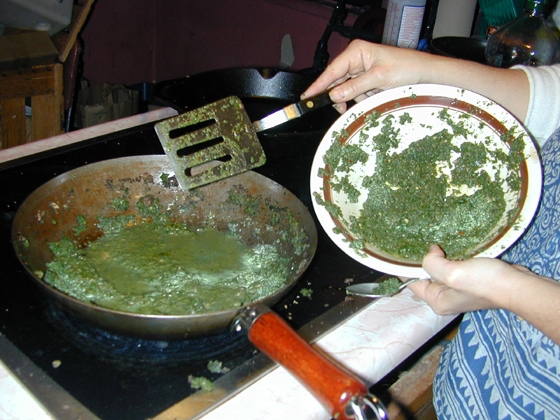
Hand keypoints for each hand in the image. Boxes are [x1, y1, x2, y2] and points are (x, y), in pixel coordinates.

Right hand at [301, 39, 528, 120]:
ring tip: (373, 96)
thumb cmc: (407, 68)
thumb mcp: (379, 78)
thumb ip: (354, 87)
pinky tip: (375, 96)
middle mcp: (357, 59)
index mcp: (357, 51)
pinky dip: (364, 98)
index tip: (307, 96)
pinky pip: (358, 93)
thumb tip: (335, 94)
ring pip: (347, 90)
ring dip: (357, 98)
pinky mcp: (368, 79)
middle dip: (342, 95)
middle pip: (337, 82)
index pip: (332, 70)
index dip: (319, 85)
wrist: (428, 73)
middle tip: (344, 107)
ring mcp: (362, 69)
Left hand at [407, 245, 539, 314]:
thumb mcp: (452, 273)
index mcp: (437, 301)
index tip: (405, 249)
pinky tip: (452, 246)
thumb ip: (433, 263)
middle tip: (422, 241)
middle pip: (425, 276)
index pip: (412, 283)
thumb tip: (430, 251)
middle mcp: (445, 297)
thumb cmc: (484, 283)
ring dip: (439, 257)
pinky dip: (452, 257)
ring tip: (436, 241)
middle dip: (424, 260)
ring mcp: (458, 289)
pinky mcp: (470, 280)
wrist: (517, 286)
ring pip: (440, 270)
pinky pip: (454, 267)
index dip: (407, 266)